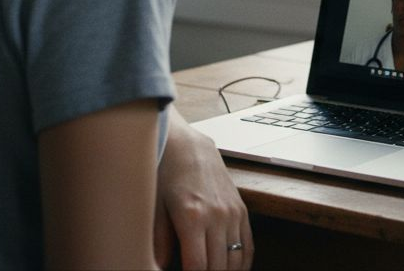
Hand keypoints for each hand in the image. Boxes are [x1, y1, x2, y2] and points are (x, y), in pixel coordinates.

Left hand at [154, 106, 252, 269]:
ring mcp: (233, 213)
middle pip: (218, 266)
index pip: (197, 266)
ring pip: (236, 259)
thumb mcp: (155, 207)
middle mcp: (217, 216)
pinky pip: (248, 246)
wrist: (188, 146)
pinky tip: (232, 270)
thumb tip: (157, 267)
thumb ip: (158, 241)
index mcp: (193, 216)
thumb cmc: (167, 174)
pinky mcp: (242, 210)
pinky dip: (243, 263)